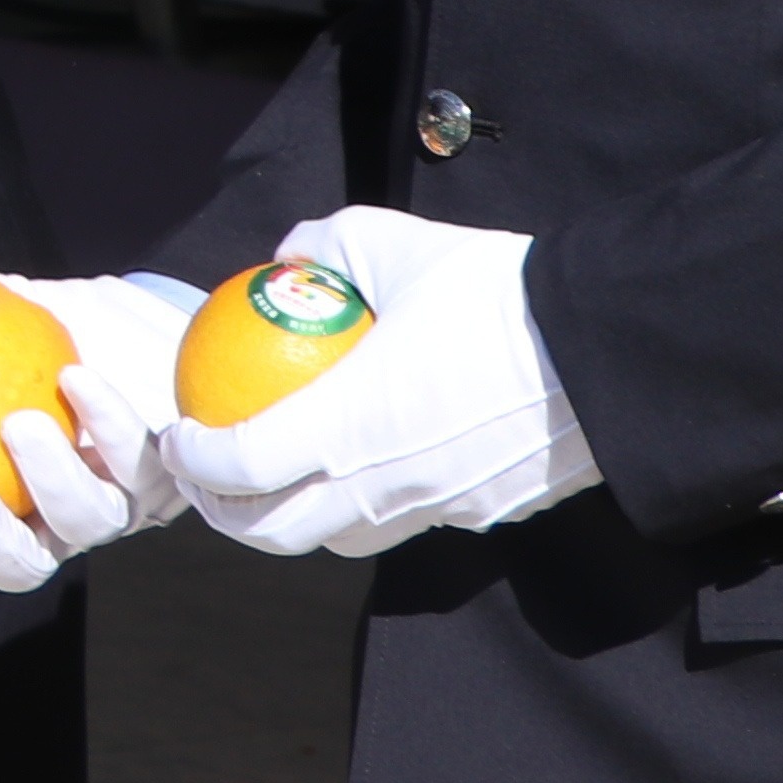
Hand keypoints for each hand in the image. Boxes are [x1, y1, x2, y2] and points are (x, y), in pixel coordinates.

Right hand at [0, 249, 199, 595]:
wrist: (173, 327)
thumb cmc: (83, 327)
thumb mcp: (20, 305)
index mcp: (18, 498)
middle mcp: (67, 515)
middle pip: (23, 564)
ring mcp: (122, 502)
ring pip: (86, 521)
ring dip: (49, 478)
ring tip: (21, 422)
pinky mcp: (172, 476)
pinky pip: (135, 458)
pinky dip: (104, 421)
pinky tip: (76, 380)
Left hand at [165, 207, 597, 559]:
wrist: (606, 350)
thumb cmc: (495, 292)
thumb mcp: (393, 244)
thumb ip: (326, 247)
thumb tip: (287, 255)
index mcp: (344, 428)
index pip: (241, 466)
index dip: (193, 460)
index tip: (176, 435)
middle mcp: (381, 486)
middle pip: (276, 531)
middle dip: (224, 514)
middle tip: (205, 478)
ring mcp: (433, 509)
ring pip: (340, 539)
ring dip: (292, 520)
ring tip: (273, 481)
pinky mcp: (479, 514)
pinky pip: (402, 521)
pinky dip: (363, 506)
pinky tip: (362, 465)